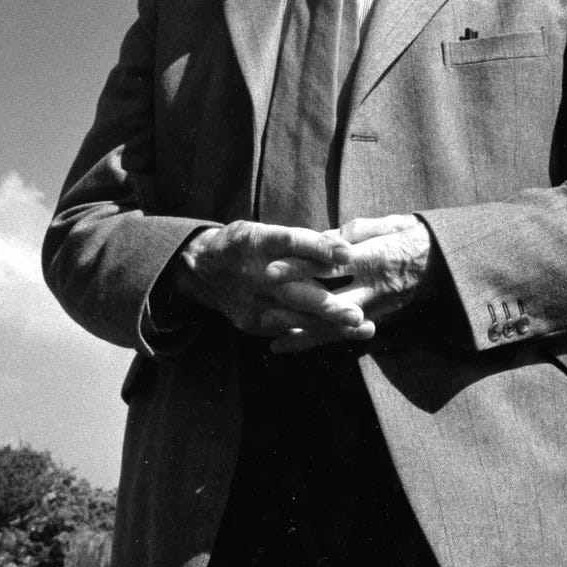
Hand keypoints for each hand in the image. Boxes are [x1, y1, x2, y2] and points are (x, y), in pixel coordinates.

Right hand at [172, 220, 373, 349]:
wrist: (202, 269)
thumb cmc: (249, 245)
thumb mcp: (267, 231)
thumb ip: (302, 241)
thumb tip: (346, 244)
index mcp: (257, 241)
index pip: (291, 242)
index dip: (319, 247)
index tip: (348, 253)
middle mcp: (254, 273)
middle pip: (293, 289)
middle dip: (327, 305)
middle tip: (357, 314)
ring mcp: (251, 301)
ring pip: (294, 315)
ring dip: (330, 324)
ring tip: (363, 327)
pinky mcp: (250, 321)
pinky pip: (287, 329)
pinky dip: (316, 332)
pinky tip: (343, 334)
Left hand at [264, 215, 433, 353]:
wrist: (448, 265)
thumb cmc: (415, 236)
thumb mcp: (392, 223)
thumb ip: (359, 230)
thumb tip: (327, 236)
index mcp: (376, 258)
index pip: (333, 264)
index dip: (302, 267)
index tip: (273, 268)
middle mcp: (375, 287)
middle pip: (330, 299)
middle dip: (296, 303)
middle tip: (266, 303)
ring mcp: (376, 308)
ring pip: (333, 323)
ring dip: (300, 326)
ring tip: (268, 326)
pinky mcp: (376, 319)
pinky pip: (340, 334)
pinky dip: (312, 340)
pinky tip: (285, 344)